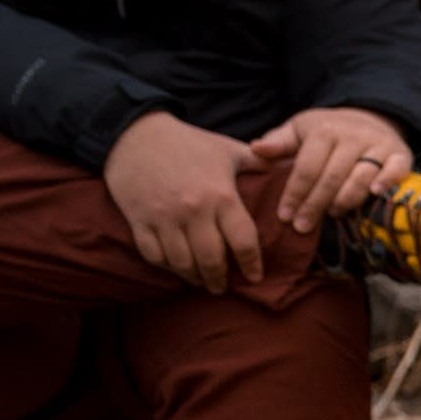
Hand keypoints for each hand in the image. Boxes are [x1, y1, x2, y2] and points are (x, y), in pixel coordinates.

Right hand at [103, 111, 266, 293]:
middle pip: (212, 260)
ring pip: (183, 263)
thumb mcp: (227, 149)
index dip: (252, 265)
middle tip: (223, 288)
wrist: (132, 132)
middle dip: (220, 280)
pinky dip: (167, 267)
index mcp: (221, 196)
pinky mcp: (139, 220)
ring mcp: (164, 218)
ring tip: (202, 282)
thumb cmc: (187, 142)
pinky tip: (176, 268)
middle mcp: (193, 211)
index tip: (255, 277)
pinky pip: (154, 255)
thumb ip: (258, 163)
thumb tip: (288, 167)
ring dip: (194, 278)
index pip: (244, 242)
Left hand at [247, 106, 412, 232]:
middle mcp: (352, 136)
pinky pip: (397, 170)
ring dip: (346, 199)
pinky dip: (387, 182)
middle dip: (315, 204)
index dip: (295, 193)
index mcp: (324, 130)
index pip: (307, 167)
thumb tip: (255, 151)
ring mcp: (378, 145)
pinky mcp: (401, 154)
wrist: (368, 118)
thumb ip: (278, 143)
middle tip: (302, 227)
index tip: (285, 216)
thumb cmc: (327, 131)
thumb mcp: (299, 131)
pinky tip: (375, 194)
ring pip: (361, 176)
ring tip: (333, 215)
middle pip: (332, 176)